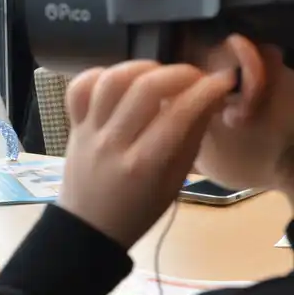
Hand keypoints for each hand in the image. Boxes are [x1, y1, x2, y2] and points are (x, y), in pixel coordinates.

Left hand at [58, 61, 233, 248]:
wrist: (89, 227)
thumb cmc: (139, 210)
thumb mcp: (174, 182)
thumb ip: (190, 140)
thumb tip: (208, 99)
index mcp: (144, 165)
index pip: (178, 115)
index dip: (206, 91)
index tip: (221, 82)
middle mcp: (113, 143)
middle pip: (144, 89)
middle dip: (178, 73)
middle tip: (194, 77)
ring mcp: (89, 132)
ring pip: (110, 82)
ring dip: (140, 68)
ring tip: (158, 74)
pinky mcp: (72, 126)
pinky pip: (78, 89)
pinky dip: (99, 75)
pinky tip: (120, 81)